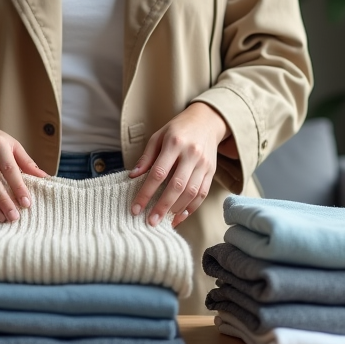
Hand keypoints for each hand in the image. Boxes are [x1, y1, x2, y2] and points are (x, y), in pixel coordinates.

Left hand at [128, 102, 230, 227]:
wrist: (206, 121)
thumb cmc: (177, 130)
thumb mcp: (158, 136)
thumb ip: (146, 157)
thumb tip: (133, 176)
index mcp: (174, 143)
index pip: (158, 173)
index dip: (146, 192)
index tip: (136, 208)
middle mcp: (191, 154)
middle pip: (177, 185)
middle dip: (162, 206)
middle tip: (150, 222)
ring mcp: (204, 164)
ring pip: (191, 192)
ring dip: (176, 209)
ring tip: (163, 221)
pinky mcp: (211, 172)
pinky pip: (202, 193)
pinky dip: (191, 208)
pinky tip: (179, 216)